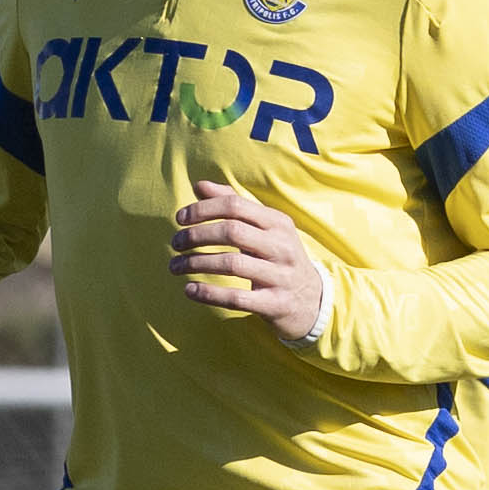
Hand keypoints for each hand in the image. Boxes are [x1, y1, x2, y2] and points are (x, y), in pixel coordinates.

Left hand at [173, 181, 327, 340]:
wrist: (313, 301)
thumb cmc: (278, 258)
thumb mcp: (264, 229)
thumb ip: (234, 206)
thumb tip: (200, 185)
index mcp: (278, 223)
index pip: (235, 205)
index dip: (203, 209)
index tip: (179, 218)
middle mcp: (282, 246)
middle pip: (231, 231)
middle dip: (196, 235)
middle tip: (175, 243)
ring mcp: (280, 276)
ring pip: (231, 264)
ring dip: (196, 264)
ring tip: (175, 267)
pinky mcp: (275, 304)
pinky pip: (236, 298)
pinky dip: (208, 294)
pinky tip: (189, 291)